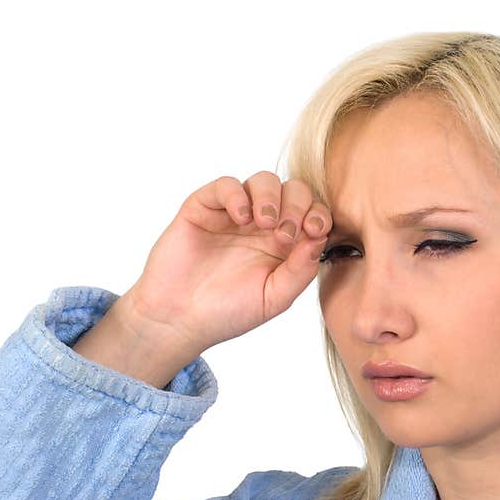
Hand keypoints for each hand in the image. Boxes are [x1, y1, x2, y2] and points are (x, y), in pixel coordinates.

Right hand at [122, 173, 330, 353]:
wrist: (179, 319)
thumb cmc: (227, 312)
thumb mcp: (274, 298)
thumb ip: (301, 270)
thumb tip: (320, 238)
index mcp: (286, 244)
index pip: (313, 214)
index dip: (319, 215)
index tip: (315, 231)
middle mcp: (264, 225)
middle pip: (294, 190)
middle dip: (297, 205)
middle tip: (286, 234)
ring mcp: (234, 214)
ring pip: (264, 180)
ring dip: (271, 197)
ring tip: (265, 224)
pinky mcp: (205, 207)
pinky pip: (226, 185)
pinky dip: (238, 195)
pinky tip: (240, 219)